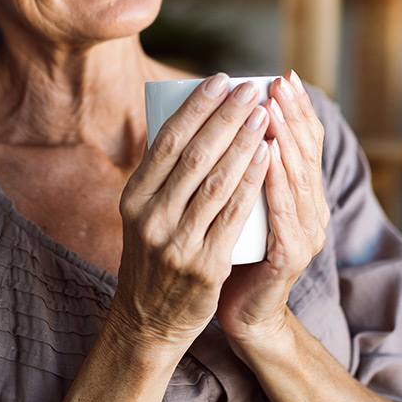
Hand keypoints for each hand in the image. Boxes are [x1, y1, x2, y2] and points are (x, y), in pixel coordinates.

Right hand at [112, 74, 269, 357]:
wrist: (148, 321)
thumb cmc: (152, 257)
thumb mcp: (141, 215)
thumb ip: (161, 178)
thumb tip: (192, 123)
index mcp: (133, 197)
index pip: (165, 142)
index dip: (195, 108)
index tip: (219, 80)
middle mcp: (150, 217)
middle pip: (193, 156)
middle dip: (225, 117)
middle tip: (250, 90)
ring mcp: (177, 243)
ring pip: (216, 182)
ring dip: (243, 143)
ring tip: (263, 114)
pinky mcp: (205, 267)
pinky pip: (233, 216)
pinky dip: (252, 183)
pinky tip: (268, 158)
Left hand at [216, 72, 329, 348]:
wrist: (241, 312)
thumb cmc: (231, 248)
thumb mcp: (237, 200)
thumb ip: (237, 167)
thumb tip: (211, 118)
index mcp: (300, 193)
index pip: (304, 141)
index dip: (296, 108)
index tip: (280, 75)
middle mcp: (311, 209)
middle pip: (305, 152)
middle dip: (290, 113)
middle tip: (276, 82)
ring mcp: (304, 233)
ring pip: (296, 176)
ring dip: (283, 138)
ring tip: (269, 106)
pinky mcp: (289, 256)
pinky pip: (283, 213)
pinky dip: (275, 181)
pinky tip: (267, 156)